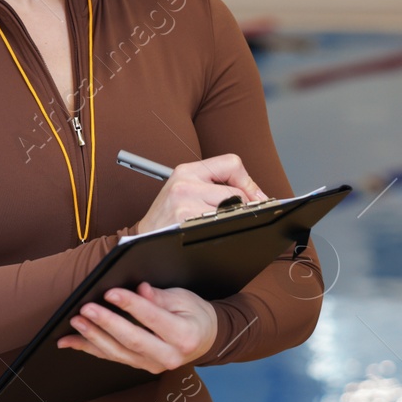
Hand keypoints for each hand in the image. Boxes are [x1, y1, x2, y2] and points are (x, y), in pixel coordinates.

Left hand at [56, 282, 216, 373]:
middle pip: (133, 340)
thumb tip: (141, 289)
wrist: (204, 339)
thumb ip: (160, 296)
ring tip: (76, 321)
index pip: (153, 319)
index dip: (130, 305)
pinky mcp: (140, 366)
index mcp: (184, 335)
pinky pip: (112, 357)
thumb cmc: (193, 315)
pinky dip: (89, 348)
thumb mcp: (183, 299)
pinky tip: (70, 341)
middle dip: (106, 323)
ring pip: (118, 353)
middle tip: (86, 309)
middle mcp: (169, 355)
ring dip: (93, 337)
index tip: (110, 293)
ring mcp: (153, 364)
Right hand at [129, 153, 266, 235]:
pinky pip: (222, 224)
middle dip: (242, 208)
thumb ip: (216, 185)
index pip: (232, 163)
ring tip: (214, 225)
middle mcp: (185, 182)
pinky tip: (208, 233)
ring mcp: (185, 200)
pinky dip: (222, 231)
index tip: (252, 196)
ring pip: (231, 209)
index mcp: (186, 171)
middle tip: (234, 217)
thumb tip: (257, 195)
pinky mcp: (186, 218)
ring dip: (230, 221)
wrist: (143, 237)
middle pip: (236, 191)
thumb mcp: (186, 190)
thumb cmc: (169, 217)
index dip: (248, 182)